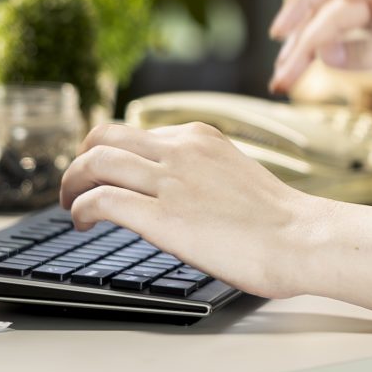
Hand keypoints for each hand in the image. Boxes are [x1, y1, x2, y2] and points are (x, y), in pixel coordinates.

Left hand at [60, 120, 332, 299]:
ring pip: (95, 162)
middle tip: (75, 185)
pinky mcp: (162, 215)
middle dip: (80, 160)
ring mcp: (170, 180)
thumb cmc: (279, 221)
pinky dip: (82, 207)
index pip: (135, 132)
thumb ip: (201, 172)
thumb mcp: (235, 174)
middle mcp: (181, 149)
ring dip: (72, 183)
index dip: (108, 152)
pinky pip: (102, 199)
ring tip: (70, 204)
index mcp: (200, 136)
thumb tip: (176, 192)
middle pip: (104, 135)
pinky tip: (82, 221)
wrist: (301, 239)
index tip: (102, 173)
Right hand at [267, 0, 371, 112]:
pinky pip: (350, 40)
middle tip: (280, 74)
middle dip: (302, 38)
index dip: (303, 3)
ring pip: (337, 26)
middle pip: (332, 7)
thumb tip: (324, 52)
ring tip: (284, 80)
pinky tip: (311, 73)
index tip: (280, 32)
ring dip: (310, 50)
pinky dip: (329, 56)